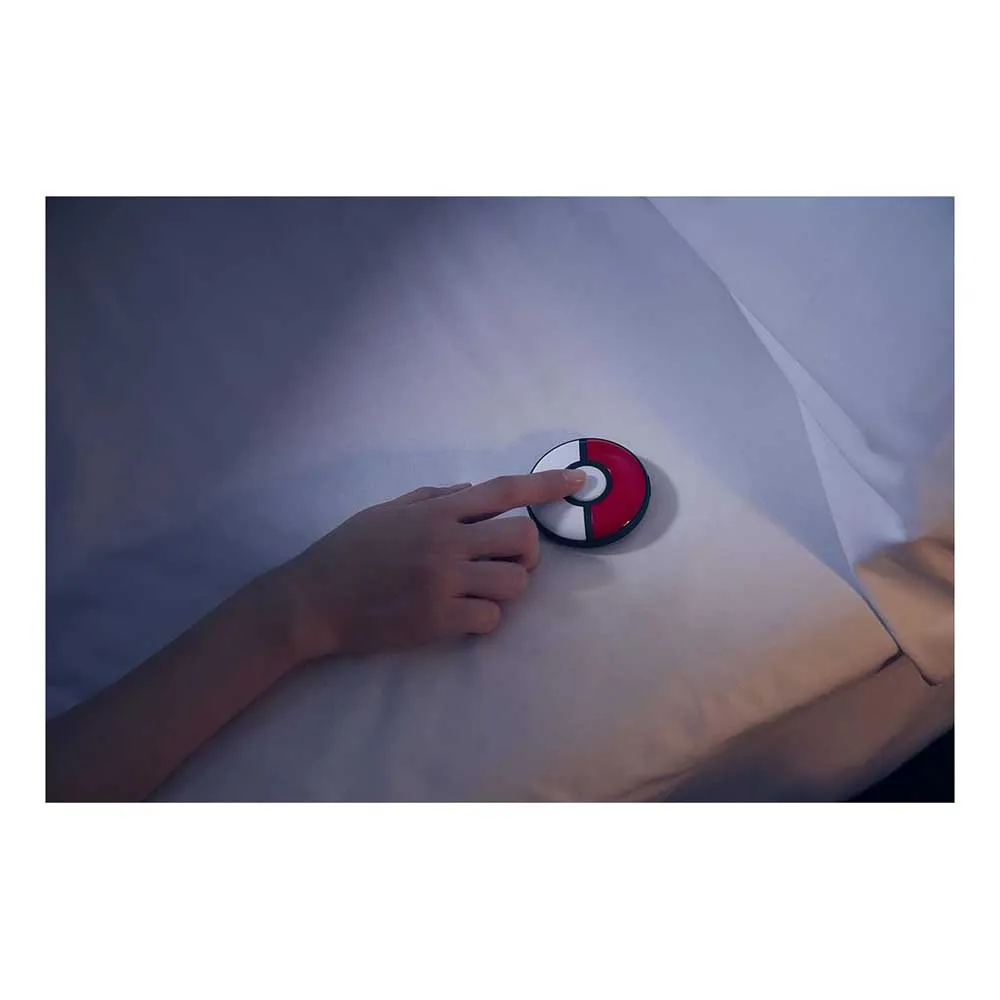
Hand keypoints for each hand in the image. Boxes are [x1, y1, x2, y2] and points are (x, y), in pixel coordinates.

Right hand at [269, 469, 587, 659]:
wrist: (313, 600)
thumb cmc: (348, 551)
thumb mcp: (387, 510)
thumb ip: (434, 497)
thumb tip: (473, 490)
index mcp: (436, 511)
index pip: (503, 491)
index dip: (547, 485)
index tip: (579, 482)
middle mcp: (446, 542)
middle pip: (524, 539)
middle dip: (528, 553)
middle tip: (507, 562)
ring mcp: (443, 582)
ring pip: (515, 583)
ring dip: (508, 588)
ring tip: (481, 591)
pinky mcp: (438, 620)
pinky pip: (491, 619)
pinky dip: (484, 619)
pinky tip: (462, 615)